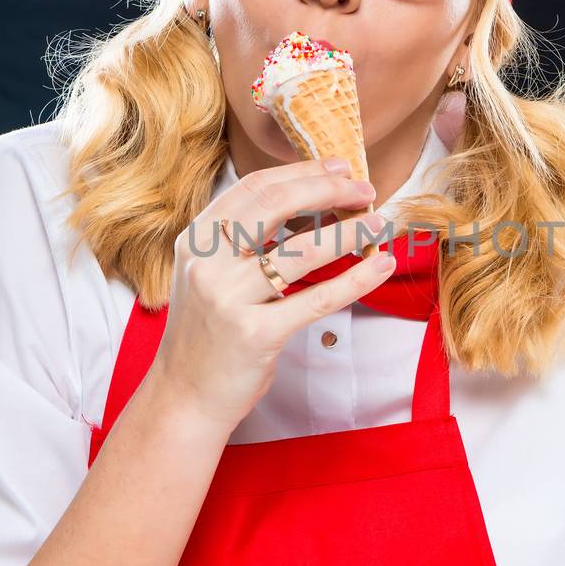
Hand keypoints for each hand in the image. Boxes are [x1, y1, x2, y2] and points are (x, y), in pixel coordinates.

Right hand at [147, 157, 394, 435]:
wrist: (184, 397)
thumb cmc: (208, 335)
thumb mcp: (212, 275)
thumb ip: (246, 241)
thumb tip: (313, 205)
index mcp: (195, 239)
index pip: (254, 188)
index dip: (301, 172)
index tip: (338, 168)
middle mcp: (206, 263)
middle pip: (276, 205)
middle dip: (326, 189)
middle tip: (364, 188)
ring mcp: (228, 298)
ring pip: (301, 251)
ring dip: (348, 231)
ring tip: (379, 221)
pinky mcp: (255, 334)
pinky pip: (317, 299)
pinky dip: (355, 279)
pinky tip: (380, 265)